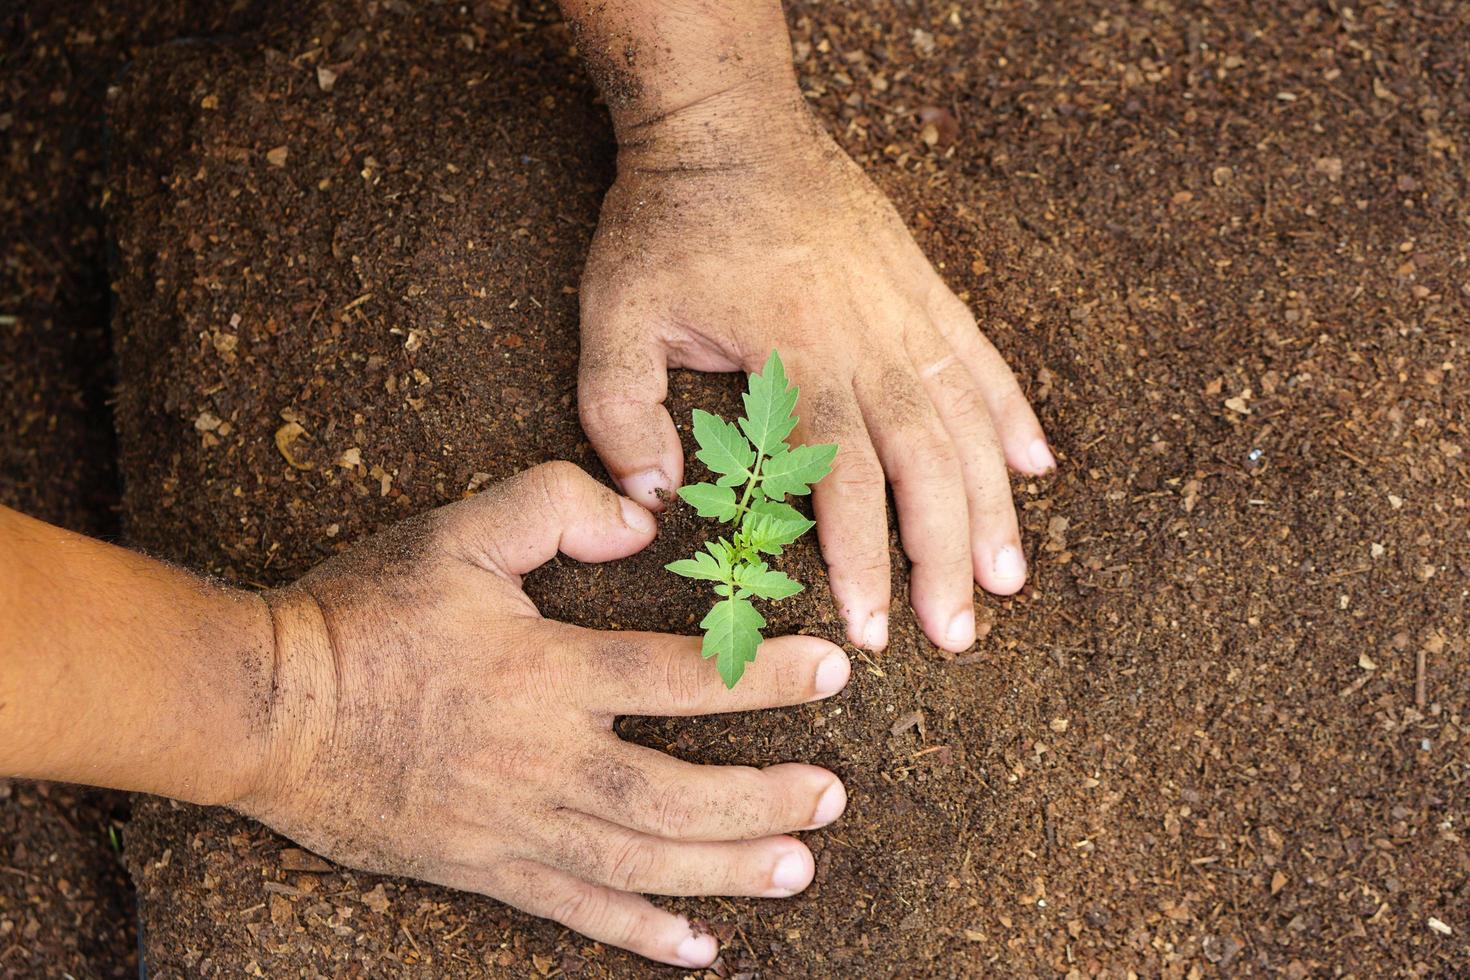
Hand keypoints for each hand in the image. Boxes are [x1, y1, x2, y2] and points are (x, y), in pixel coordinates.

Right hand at [237, 462, 850, 967]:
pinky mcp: (483, 867)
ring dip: (725, 869)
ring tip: (797, 868)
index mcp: (545, 673)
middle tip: (831, 795)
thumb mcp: (457, 531)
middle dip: (764, 797)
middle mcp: (543, 760)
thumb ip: (555, 506)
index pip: (680, 678)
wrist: (264, 708)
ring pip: (641, 863)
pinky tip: (696, 950)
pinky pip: (574, 911)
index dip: (764, 676)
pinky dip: (639, 934)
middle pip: (676, 794)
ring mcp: (514, 826)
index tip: (834, 672)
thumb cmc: (363, 614)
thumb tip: (643, 521)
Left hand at [577, 94, 1054, 654]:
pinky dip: (1012, 414)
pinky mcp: (923, 287)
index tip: (872, 629)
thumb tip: (654, 501)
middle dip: (943, 557)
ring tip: (1010, 579)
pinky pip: (982, 358)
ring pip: (967, 423)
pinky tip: (1036, 466)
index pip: (842, 478)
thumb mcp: (614, 313)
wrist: (728, 124)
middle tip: (956, 635)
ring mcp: (906, 312)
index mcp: (797, 355)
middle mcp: (868, 340)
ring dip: (992, 505)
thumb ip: (622, 411)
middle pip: (924, 465)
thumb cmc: (667, 222)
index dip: (861, 559)